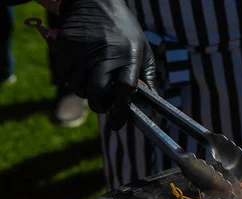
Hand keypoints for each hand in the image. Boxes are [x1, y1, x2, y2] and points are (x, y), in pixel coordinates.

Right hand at [56, 0, 155, 129]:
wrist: (96, 0)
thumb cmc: (125, 29)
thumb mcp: (143, 49)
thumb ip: (148, 76)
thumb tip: (155, 102)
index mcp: (128, 56)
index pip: (125, 91)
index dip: (121, 110)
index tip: (118, 122)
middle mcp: (105, 54)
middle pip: (97, 92)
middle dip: (100, 106)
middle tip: (104, 107)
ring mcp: (83, 50)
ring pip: (79, 87)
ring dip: (86, 94)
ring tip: (94, 87)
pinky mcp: (65, 46)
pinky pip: (65, 75)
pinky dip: (72, 80)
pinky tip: (81, 74)